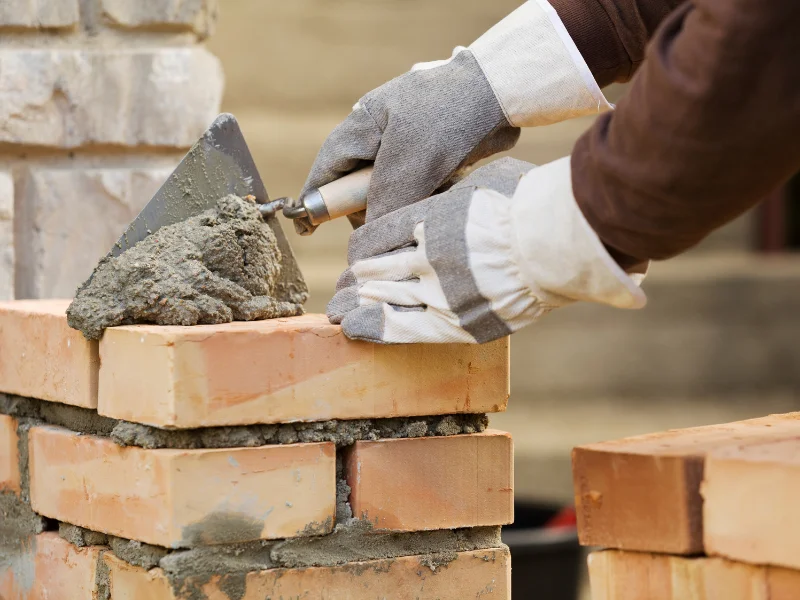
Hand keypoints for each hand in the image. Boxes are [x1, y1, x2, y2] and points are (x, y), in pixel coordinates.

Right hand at [296, 0, 611, 234]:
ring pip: (393, 189)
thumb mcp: (409, 164)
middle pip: (360, 185)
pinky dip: (426, 196)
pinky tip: (442, 197)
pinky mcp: (435, 153)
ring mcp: (409, 143)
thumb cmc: (447, 118)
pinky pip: (420, 186)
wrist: (501, 92)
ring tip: (422, 208)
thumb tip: (369, 236)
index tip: (308, 229)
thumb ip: (384, 202)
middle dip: (369, 209)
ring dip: (404, 204)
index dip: (316, 201)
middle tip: (382, 230)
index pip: (327, 169)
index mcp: (362, 127)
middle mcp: (381, 135)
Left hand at [327, 157, 646, 343]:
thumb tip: (430, 195)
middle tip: (344, 286)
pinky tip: (352, 329)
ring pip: (384, 298)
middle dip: (356, 279)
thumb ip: (447, 194)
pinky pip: (406, 329)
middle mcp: (429, 255)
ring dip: (358, 304)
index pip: (376, 236)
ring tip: (342, 309)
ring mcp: (443, 292)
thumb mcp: (481, 181)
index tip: (356, 257)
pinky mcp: (460, 323)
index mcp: (431, 217)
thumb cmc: (532, 202)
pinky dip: (375, 329)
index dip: (361, 250)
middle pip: (374, 269)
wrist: (566, 241)